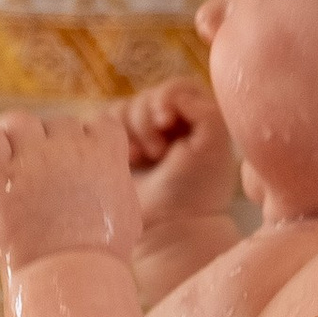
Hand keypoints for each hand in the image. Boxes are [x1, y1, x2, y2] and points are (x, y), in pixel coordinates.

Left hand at [0, 109, 141, 268]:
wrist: (71, 277)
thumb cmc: (101, 254)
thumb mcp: (127, 211)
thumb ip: (115, 181)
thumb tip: (108, 173)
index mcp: (106, 152)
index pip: (98, 123)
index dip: (89, 143)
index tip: (82, 171)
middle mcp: (70, 146)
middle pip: (58, 124)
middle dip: (52, 149)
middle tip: (46, 186)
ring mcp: (33, 157)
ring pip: (19, 121)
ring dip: (16, 141)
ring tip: (15, 174)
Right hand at [119, 79, 239, 223]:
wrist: (168, 228)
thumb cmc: (195, 189)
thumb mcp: (214, 142)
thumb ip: (202, 106)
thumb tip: (170, 97)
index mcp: (195, 121)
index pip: (177, 87)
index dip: (167, 98)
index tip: (168, 123)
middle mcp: (168, 127)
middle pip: (147, 96)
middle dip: (147, 121)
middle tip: (157, 153)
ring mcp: (140, 139)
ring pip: (124, 108)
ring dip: (131, 131)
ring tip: (141, 159)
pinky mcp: (115, 151)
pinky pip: (103, 124)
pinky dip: (110, 136)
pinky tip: (125, 161)